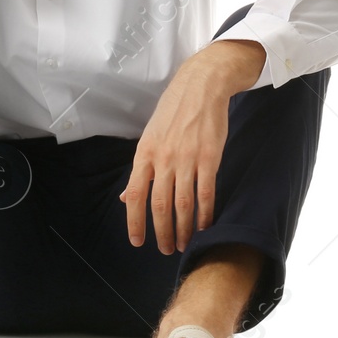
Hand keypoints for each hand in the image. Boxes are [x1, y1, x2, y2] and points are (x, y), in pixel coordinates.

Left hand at [120, 63, 232, 253]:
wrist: (201, 87)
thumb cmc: (173, 112)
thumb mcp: (149, 138)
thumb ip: (140, 170)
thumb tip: (127, 197)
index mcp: (145, 154)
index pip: (136, 195)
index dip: (135, 222)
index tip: (137, 242)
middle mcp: (163, 159)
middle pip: (159, 205)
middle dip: (162, 232)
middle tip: (166, 249)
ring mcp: (187, 159)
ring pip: (183, 204)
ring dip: (184, 228)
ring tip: (185, 243)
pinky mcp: (210, 158)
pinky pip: (206, 192)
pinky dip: (205, 213)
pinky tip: (205, 225)